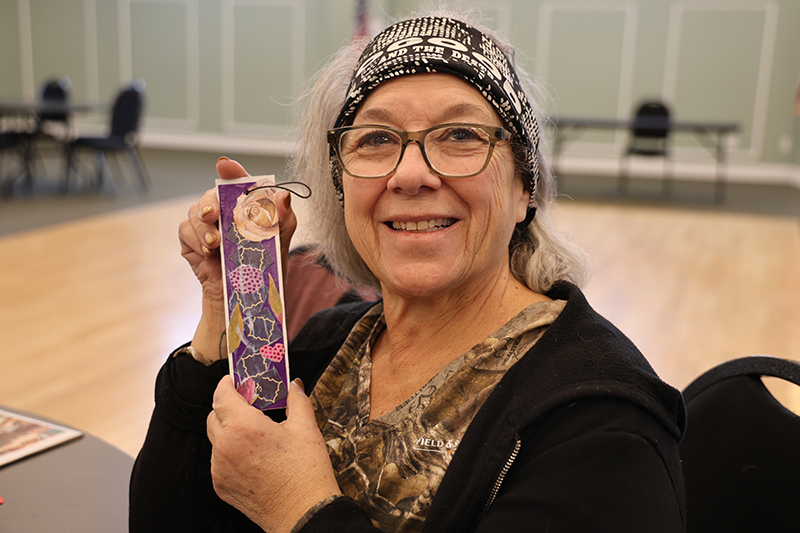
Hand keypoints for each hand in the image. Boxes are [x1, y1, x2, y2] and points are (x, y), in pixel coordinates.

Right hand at [179, 158, 296, 362]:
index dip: (232, 172)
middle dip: (211, 200)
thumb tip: (283, 196)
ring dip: (203, 223)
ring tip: (215, 243)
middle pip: (212, 194)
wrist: (245, 303)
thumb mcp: (280, 246)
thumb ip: (283, 220)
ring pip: (195, 211)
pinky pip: (184, 229)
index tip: (225, 166)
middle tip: (215, 213)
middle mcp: (226, 215)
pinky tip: (206, 250)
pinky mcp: (191, 243)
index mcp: (248, 210)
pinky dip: (194, 237)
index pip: (239, 184)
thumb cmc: (265, 273)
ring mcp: (206, 228)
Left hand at [207, 377, 340, 532]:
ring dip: (228, 429)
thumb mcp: (306, 429)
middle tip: (248, 402)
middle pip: (214, 416)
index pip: (222, 396)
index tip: (234, 379)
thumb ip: (297, 400)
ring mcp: (220, 469)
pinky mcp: (221, 486)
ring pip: (215, 439)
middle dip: (227, 405)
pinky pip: (219, 460)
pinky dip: (230, 451)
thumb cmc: (306, 472)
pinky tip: (253, 454)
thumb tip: (294, 385)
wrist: (304, 514)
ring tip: (254, 430)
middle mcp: (225, 447)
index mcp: (244, 427)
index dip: (226, 383)